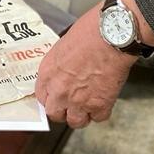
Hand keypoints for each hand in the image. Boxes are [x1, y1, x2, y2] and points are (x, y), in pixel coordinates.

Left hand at [34, 2, 134, 128]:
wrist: (112, 35)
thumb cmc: (90, 32)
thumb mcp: (63, 45)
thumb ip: (60, 64)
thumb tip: (63, 72)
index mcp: (48, 73)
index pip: (42, 97)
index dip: (51, 98)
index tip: (57, 98)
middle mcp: (60, 90)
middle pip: (55, 114)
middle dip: (63, 111)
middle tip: (72, 104)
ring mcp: (79, 101)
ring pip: (76, 121)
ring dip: (82, 115)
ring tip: (89, 105)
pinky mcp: (100, 105)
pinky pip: (98, 117)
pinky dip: (102, 111)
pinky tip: (104, 100)